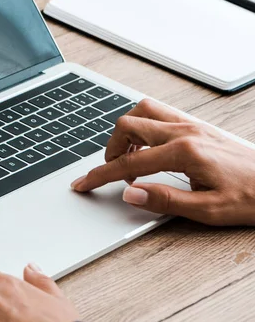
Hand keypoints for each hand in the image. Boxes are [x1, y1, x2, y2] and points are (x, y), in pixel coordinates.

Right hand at [71, 98, 254, 225]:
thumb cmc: (251, 197)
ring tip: (128, 157)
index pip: (129, 163)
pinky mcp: (196, 124)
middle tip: (110, 172)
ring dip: (125, 132)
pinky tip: (148, 145)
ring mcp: (191, 124)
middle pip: (128, 126)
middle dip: (109, 150)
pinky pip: (158, 112)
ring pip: (142, 111)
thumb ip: (164, 200)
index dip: (100, 176)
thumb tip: (129, 194)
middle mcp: (184, 131)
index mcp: (184, 152)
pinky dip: (142, 125)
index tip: (83, 183)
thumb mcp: (208, 210)